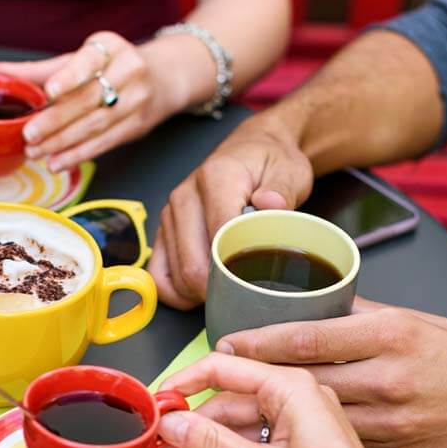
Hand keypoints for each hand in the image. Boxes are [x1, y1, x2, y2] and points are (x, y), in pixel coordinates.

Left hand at [0, 32, 157, 173]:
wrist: (163, 78)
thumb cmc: (109, 67)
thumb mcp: (78, 61)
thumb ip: (37, 70)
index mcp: (109, 48)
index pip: (87, 62)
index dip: (69, 78)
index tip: (49, 90)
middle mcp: (128, 71)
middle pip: (88, 99)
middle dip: (56, 121)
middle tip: (28, 135)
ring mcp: (136, 100)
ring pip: (95, 125)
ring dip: (62, 143)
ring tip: (35, 152)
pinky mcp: (137, 126)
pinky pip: (104, 143)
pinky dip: (78, 155)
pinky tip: (57, 162)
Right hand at [149, 116, 312, 308]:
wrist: (252, 148)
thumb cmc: (270, 162)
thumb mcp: (289, 169)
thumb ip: (282, 188)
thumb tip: (271, 205)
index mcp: (215, 178)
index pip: (218, 235)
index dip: (235, 269)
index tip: (256, 286)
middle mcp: (184, 197)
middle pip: (191, 264)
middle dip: (217, 291)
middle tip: (244, 299)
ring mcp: (169, 215)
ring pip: (173, 274)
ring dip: (197, 294)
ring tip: (224, 295)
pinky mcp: (162, 230)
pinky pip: (157, 272)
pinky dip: (174, 291)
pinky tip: (196, 295)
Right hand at [157, 353, 425, 447]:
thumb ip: (211, 441)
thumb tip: (171, 423)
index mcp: (291, 387)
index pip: (222, 367)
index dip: (183, 383)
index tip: (156, 402)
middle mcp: (295, 396)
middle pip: (225, 402)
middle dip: (193, 430)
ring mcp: (297, 420)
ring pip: (235, 427)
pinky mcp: (298, 444)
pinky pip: (252, 443)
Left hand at [216, 298, 446, 447]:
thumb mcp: (411, 321)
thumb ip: (354, 315)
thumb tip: (304, 304)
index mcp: (388, 334)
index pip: (306, 337)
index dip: (258, 342)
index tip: (227, 344)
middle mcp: (384, 377)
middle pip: (297, 381)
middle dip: (245, 385)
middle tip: (206, 384)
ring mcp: (388, 418)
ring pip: (308, 420)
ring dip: (260, 422)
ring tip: (218, 417)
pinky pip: (327, 447)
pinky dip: (294, 446)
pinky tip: (261, 444)